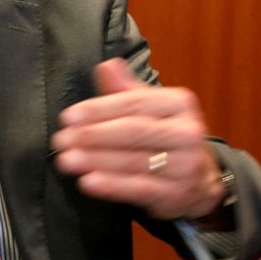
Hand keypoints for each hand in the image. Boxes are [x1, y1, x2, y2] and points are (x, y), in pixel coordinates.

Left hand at [50, 58, 224, 218]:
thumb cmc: (165, 136)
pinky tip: (88, 182)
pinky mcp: (176, 193)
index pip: (133, 103)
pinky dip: (111, 186)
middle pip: (133, 131)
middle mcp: (187, 132)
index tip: (68, 117)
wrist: (199, 179)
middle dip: (92, 135)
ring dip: (95, 160)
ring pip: (133, 161)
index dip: (98, 109)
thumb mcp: (149, 108)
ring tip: (66, 160)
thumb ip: (124, 89)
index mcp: (178, 103)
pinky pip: (139, 188)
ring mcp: (185, 165)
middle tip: (61, 140)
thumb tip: (107, 66)